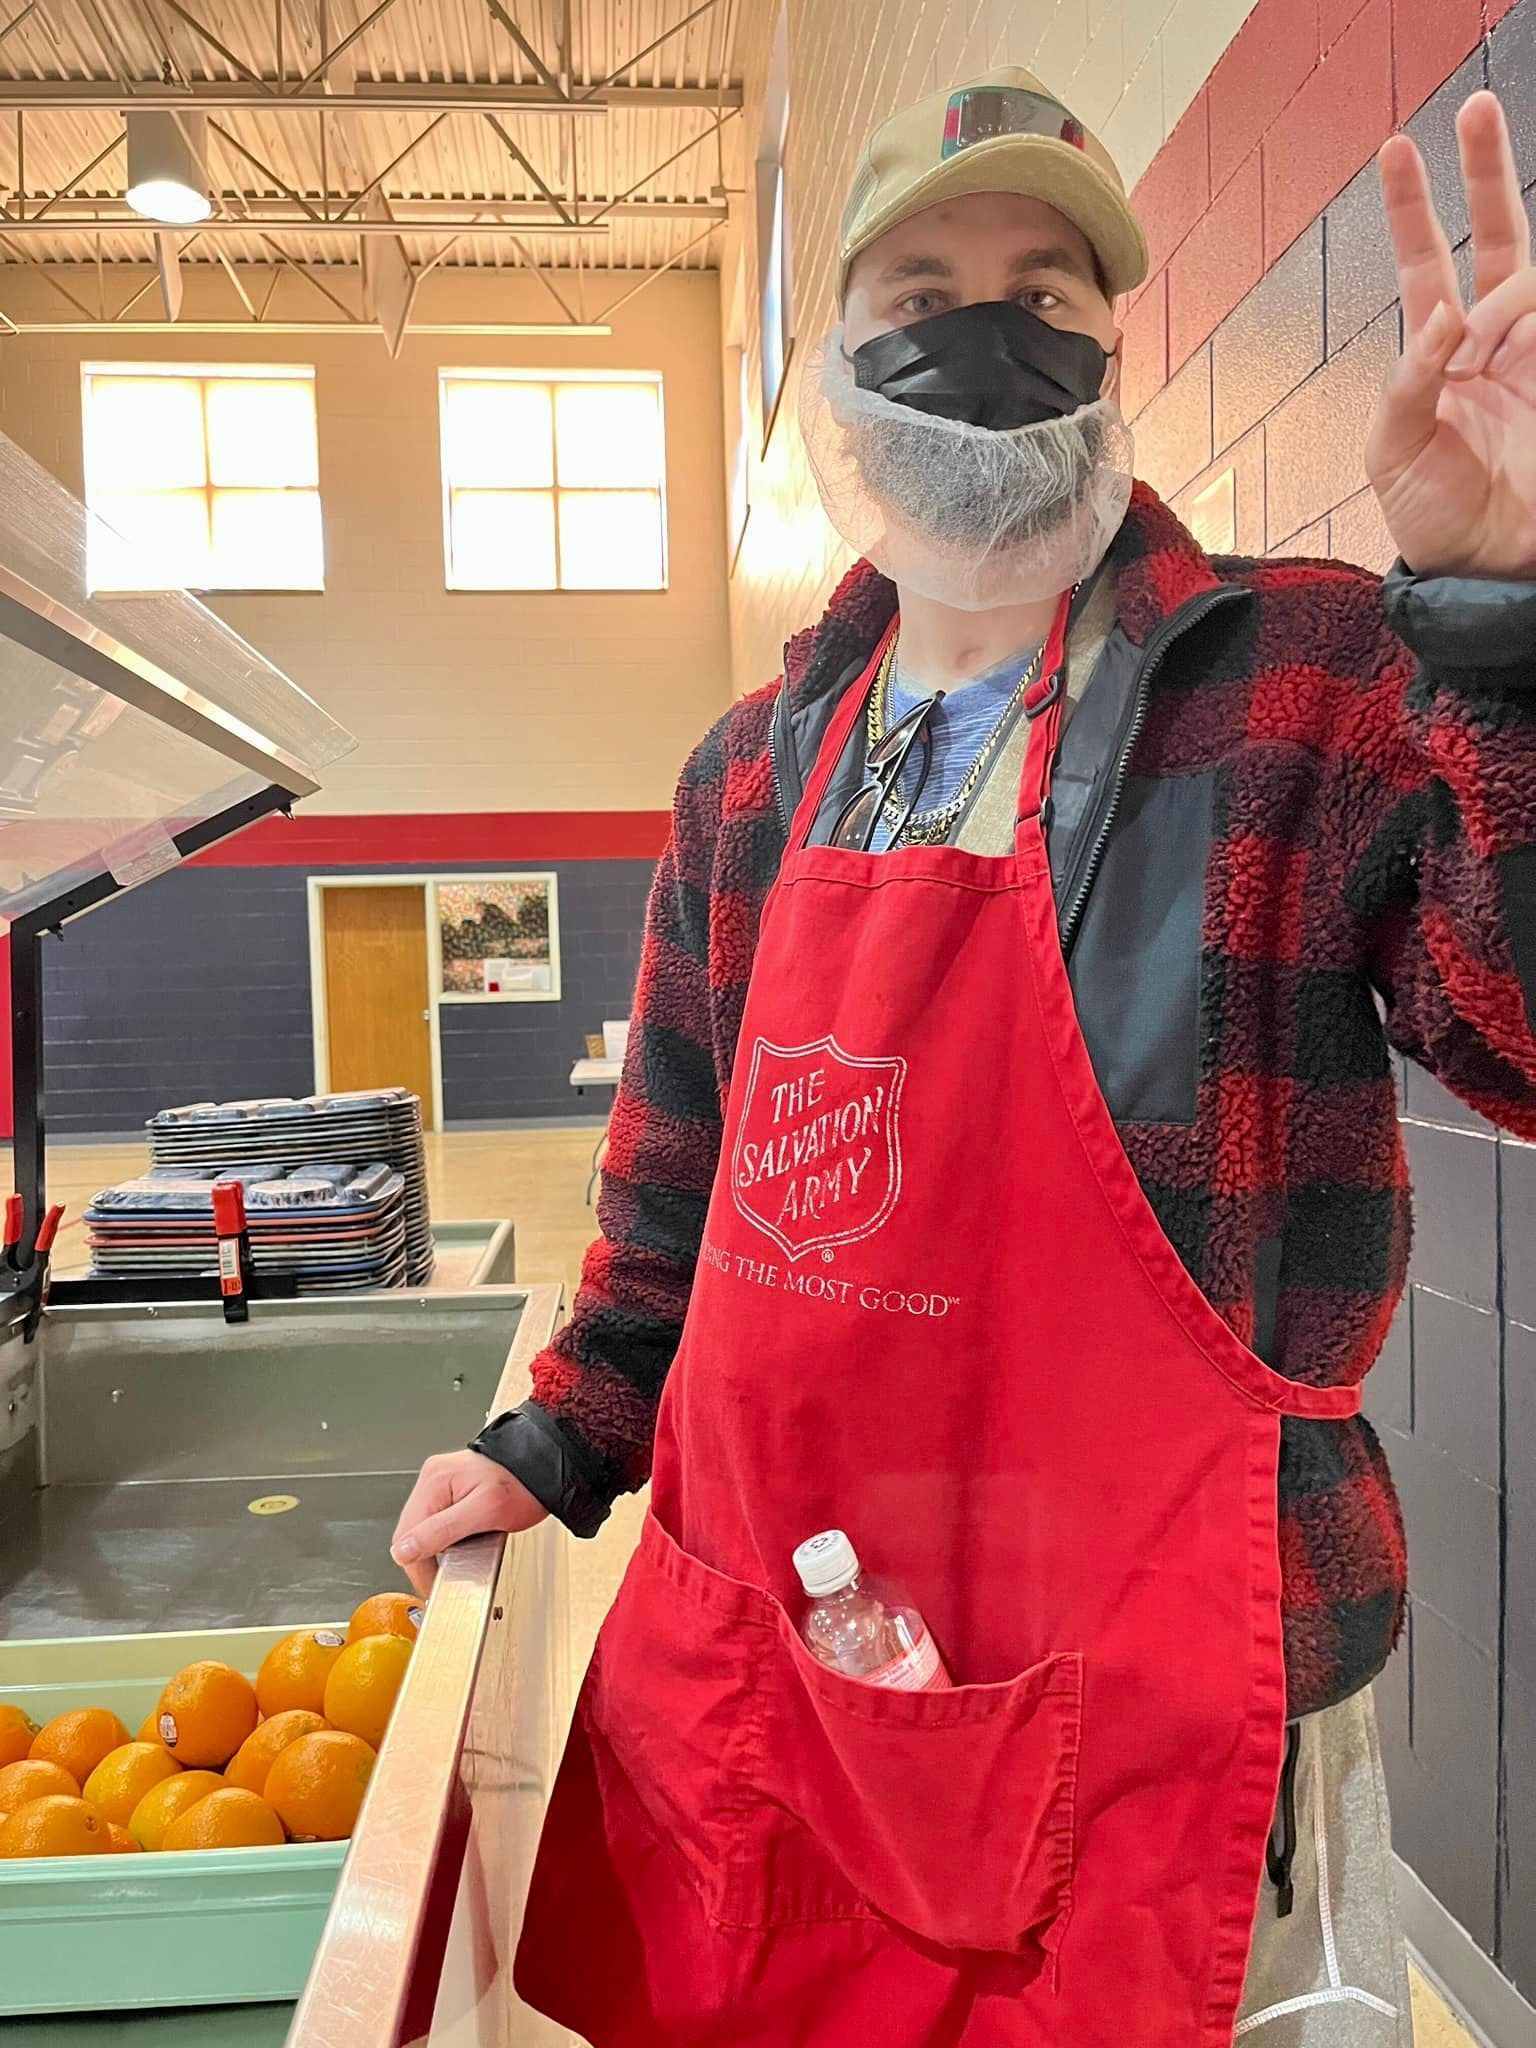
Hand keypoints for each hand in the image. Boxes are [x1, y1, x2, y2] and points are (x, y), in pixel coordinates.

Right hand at [391, 1449, 549, 1594]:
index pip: (405, 1537)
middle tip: (453, 1572)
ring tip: (464, 1553)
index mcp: (435, 1481)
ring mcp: (441, 1483)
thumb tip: (405, 1550)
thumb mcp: (486, 1512)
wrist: (546, 1468)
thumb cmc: (524, 1484)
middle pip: (411, 1533)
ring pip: (423, 1530)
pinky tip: (466, 1540)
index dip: (419, 1567)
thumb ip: (442, 1531)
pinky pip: (437, 1521)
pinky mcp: (451, 1490)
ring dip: (439, 1548)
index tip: (435, 1585)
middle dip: (429, 1557)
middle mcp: (432, 1479)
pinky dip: (449, 1537)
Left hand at [1366, 91, 1535, 580]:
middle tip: (1478, 107)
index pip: (1425, 265)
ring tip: (1490, 355)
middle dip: (1487, 171)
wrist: (1488, 571)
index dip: (1415, 208)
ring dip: (1506, 306)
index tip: (1399, 149)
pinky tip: (1508, 351)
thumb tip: (1442, 316)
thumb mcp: (1395, 454)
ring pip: (1529, 281)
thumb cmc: (1434, 517)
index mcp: (1437, 355)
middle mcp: (1491, 341)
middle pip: (1498, 236)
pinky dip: (1524, 322)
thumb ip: (1410, 382)